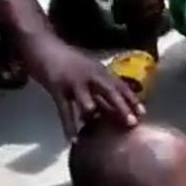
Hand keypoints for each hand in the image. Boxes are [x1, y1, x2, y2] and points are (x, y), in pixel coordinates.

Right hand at [22, 37, 145, 139]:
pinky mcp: (57, 88)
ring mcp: (74, 82)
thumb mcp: (87, 68)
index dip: (132, 98)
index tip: (143, 112)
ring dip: (94, 115)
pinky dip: (69, 127)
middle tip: (132, 124)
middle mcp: (90, 75)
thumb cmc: (66, 59)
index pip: (119, 84)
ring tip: (101, 133)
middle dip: (122, 107)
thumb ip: (98, 84)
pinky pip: (65, 111)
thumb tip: (111, 105)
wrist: (42, 45)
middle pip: (110, 91)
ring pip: (87, 101)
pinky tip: (73, 140)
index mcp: (99, 70)